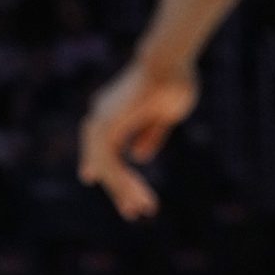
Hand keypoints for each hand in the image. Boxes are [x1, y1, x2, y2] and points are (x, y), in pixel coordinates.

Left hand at [79, 58, 197, 219]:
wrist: (169, 62)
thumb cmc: (173, 80)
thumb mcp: (165, 115)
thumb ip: (149, 135)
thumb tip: (137, 158)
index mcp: (113, 113)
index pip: (110, 152)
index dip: (119, 175)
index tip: (128, 197)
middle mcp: (102, 116)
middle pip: (106, 163)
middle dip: (120, 188)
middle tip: (132, 213)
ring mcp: (101, 121)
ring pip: (107, 167)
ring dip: (122, 190)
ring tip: (137, 210)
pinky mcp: (105, 127)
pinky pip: (110, 164)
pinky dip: (122, 182)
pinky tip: (135, 197)